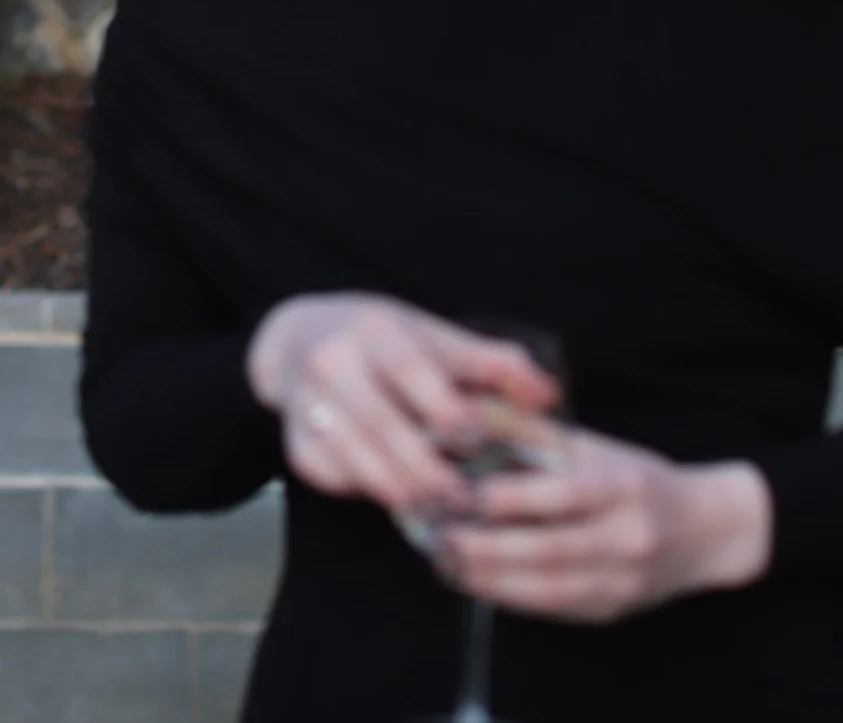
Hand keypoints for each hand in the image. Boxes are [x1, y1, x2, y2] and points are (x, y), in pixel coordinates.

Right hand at [246, 293, 563, 516]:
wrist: (301, 339)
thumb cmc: (387, 341)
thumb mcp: (437, 337)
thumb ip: (495, 365)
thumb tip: (548, 397)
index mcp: (376, 330)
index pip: (410, 368)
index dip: (444, 406)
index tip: (478, 439)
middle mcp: (333, 361)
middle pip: (379, 421)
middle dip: (423, 465)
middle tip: (464, 498)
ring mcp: (306, 402)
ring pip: (352, 454)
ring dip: (397, 488)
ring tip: (439, 511)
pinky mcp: (294, 439)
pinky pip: (329, 473)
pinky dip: (364, 490)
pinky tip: (399, 502)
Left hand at [427, 430, 772, 622]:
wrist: (706, 531)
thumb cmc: (638, 479)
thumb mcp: (594, 445)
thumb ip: (532, 431)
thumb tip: (469, 414)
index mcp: (625, 488)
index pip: (564, 495)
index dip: (513, 498)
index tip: (463, 493)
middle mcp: (628, 538)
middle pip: (551, 549)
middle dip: (488, 547)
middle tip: (438, 536)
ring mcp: (621, 581)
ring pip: (548, 588)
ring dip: (490, 579)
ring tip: (446, 562)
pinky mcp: (610, 610)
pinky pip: (552, 608)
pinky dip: (509, 596)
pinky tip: (475, 582)